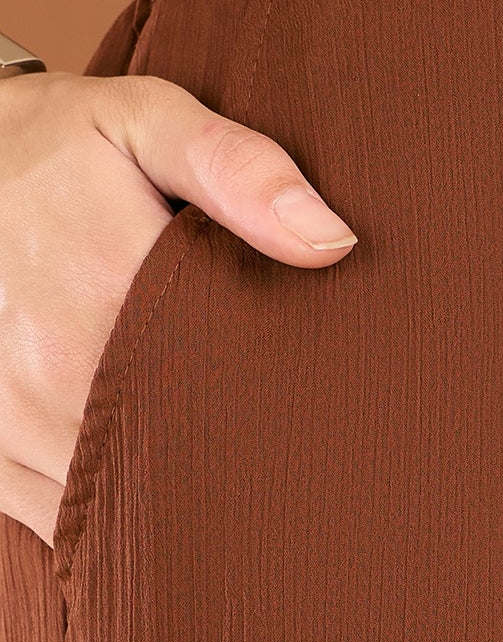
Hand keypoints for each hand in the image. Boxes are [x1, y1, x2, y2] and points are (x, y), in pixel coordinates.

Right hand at [0, 69, 356, 545]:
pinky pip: (53, 517)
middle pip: (164, 467)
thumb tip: (331, 240)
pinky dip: (101, 519)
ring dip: (162, 510)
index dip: (267, 435)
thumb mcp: (146, 122)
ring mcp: (5, 415)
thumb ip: (237, 169)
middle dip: (223, 483)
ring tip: (226, 505)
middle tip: (285, 492)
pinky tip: (150, 511)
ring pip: (106, 504)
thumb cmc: (58, 146)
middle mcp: (44, 366)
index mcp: (102, 286)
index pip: (213, 397)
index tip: (311, 448)